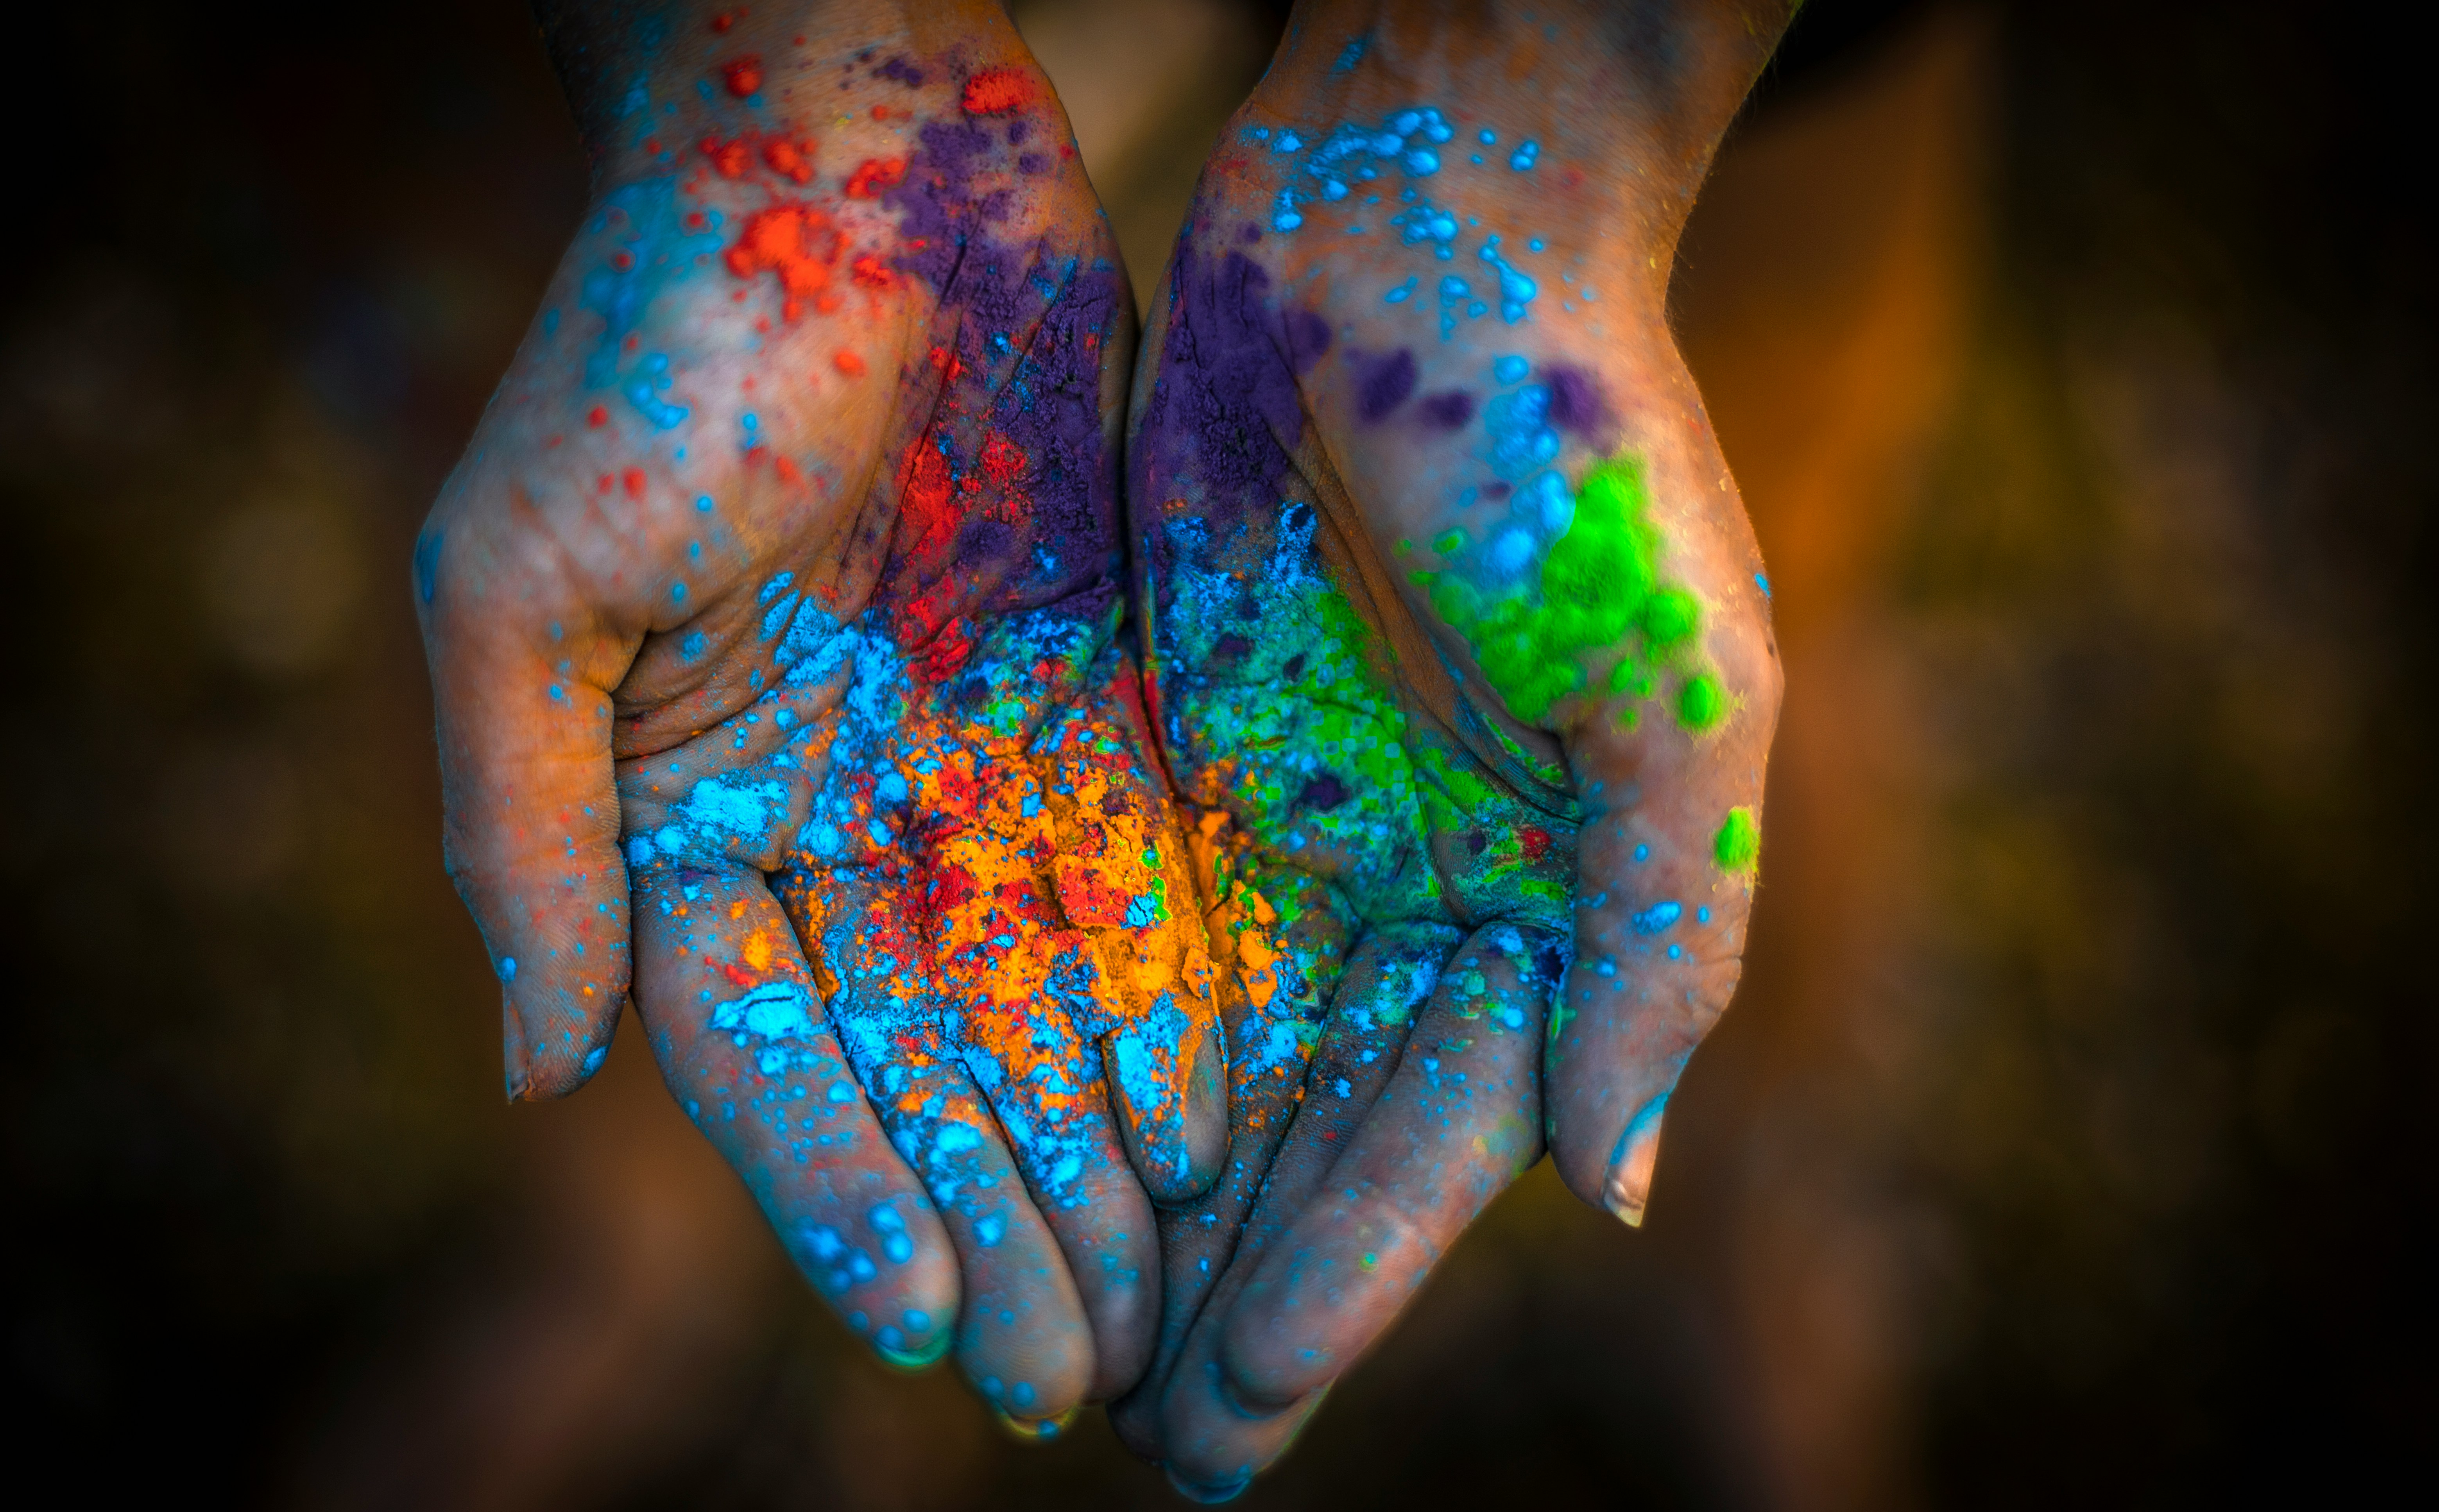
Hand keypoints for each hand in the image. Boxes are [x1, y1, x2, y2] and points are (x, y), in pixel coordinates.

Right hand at [414, 1, 1221, 1426]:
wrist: (836, 160)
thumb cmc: (653, 344)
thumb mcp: (523, 585)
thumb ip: (526, 829)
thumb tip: (532, 1071)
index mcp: (680, 812)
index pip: (763, 1054)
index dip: (839, 1189)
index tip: (928, 1316)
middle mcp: (828, 814)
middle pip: (917, 1062)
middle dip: (990, 1212)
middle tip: (1069, 1370)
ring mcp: (960, 763)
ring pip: (1034, 1002)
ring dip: (1087, 1150)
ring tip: (1154, 1299)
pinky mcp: (1081, 699)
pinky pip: (1132, 883)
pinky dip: (1168, 1003)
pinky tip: (1215, 1120)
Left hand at [1109, 1, 1789, 1490]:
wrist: (1423, 236)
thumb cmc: (1576, 455)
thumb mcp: (1676, 703)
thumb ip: (1655, 945)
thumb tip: (1609, 1186)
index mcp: (1549, 901)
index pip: (1435, 1139)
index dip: (1342, 1279)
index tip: (1235, 1409)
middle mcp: (1419, 885)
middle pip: (1311, 1131)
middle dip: (1235, 1283)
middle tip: (1144, 1436)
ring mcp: (1294, 822)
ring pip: (1209, 1059)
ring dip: (1146, 1203)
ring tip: (1072, 1342)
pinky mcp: (1180, 745)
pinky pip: (1122, 929)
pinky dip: (1080, 1045)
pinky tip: (1023, 1150)